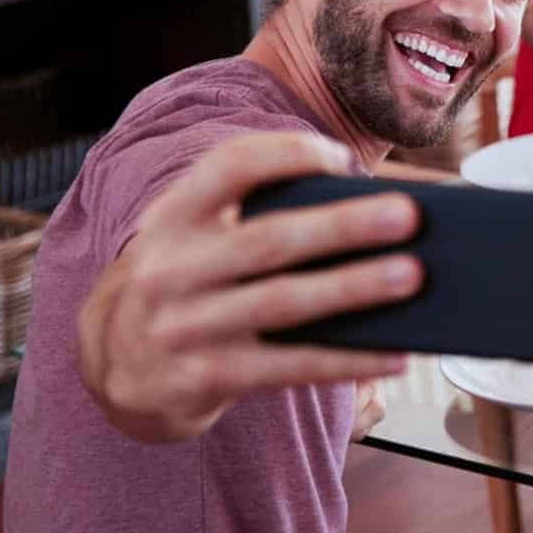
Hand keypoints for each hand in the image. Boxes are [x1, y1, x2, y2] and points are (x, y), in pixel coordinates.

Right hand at [77, 132, 423, 444]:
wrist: (120, 365)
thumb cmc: (193, 282)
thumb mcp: (199, 239)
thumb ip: (259, 216)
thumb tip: (373, 214)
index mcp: (173, 216)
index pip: (228, 167)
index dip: (287, 155)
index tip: (342, 156)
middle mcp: (170, 267)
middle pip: (269, 239)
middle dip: (343, 225)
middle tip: (407, 216)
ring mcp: (184, 326)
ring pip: (283, 303)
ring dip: (354, 288)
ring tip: (413, 277)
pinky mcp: (204, 377)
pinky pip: (289, 367)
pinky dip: (347, 360)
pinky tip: (395, 354)